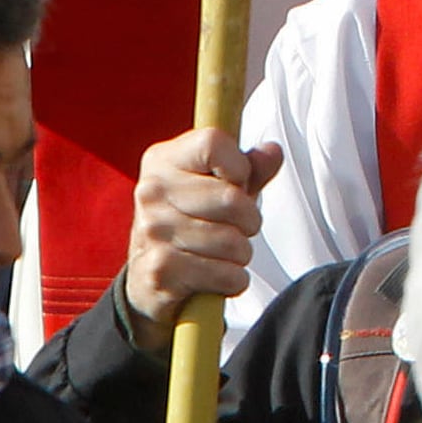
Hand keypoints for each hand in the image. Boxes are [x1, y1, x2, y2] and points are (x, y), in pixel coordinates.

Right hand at [123, 129, 283, 349]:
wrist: (148, 277)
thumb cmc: (191, 221)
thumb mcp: (219, 187)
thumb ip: (250, 168)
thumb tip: (273, 152)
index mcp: (163, 160)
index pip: (214, 143)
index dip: (239, 166)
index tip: (237, 183)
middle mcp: (151, 191)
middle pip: (232, 198)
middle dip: (249, 220)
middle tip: (237, 227)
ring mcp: (152, 231)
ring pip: (232, 241)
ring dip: (241, 253)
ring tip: (225, 252)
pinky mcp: (159, 270)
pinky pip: (225, 274)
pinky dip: (233, 279)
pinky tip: (217, 274)